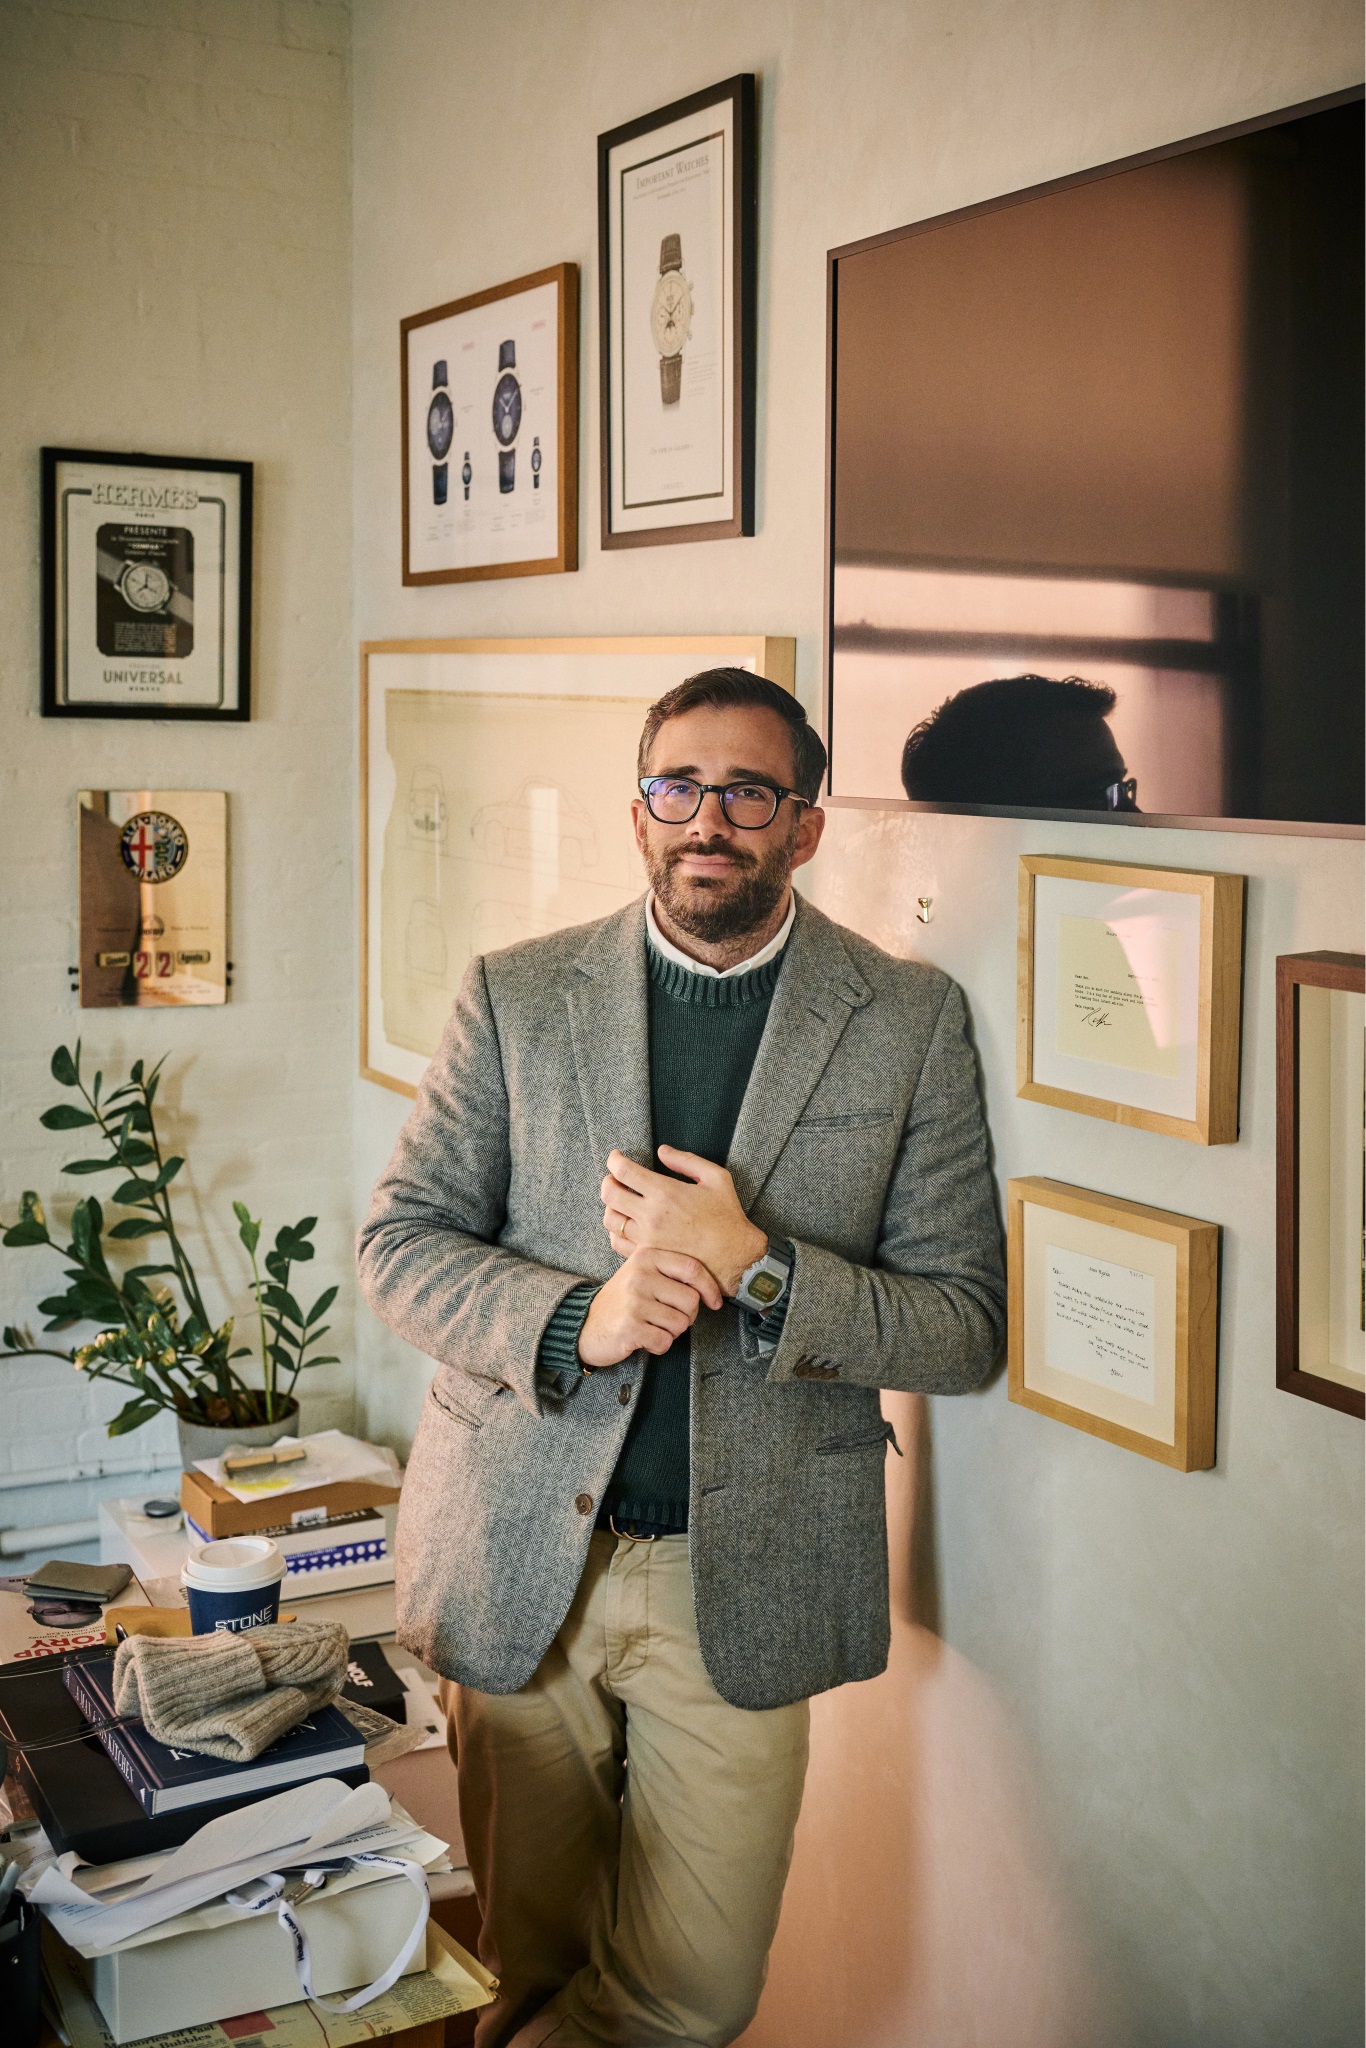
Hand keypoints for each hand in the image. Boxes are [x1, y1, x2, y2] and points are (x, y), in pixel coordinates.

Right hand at [577, 1246, 724, 1367]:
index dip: (710, 1288)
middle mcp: (640, 1275)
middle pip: (691, 1300)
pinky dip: (659, 1345)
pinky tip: (645, 1338)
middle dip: (687, 1316)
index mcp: (646, 1257)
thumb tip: (712, 1286)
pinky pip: (665, 1342)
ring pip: (681, 1324)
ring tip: (653, 1326)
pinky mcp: (630, 1327)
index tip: (715, 1302)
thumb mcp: (643, 1274)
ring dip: (672, 1332)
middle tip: (669, 1318)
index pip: (692, 1268)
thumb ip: (671, 1272)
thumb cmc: (623, 1300)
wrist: (585, 1323)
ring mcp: (634, 1301)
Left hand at [601, 1147, 766, 1296]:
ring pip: (610, 1218)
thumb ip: (686, 1160)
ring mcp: (646, 1239)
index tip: (616, 1157)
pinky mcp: (647, 1257)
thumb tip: (662, 1151)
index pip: (623, 1170)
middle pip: (609, 1193)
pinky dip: (617, 1231)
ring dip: (611, 1206)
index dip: (614, 1160)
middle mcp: (650, 1215)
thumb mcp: (716, 1178)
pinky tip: (627, 1225)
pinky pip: (617, 1243)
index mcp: (665, 1192)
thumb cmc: (727, 1216)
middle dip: (608, 1181)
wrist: (735, 1256)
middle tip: (615, 1178)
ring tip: (621, 1202)